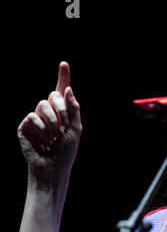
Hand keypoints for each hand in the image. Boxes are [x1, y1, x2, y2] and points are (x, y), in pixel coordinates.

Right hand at [17, 61, 81, 181]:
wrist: (53, 168)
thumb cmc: (66, 152)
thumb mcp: (76, 129)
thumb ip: (74, 109)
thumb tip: (68, 89)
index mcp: (63, 113)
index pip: (62, 92)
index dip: (63, 77)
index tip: (64, 63)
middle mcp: (49, 113)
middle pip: (53, 95)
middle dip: (61, 108)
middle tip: (63, 125)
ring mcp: (36, 119)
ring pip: (42, 105)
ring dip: (52, 120)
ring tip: (53, 136)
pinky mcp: (25, 126)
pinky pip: (32, 117)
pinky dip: (40, 127)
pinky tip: (42, 139)